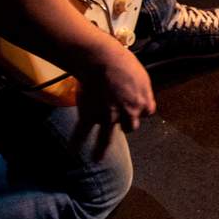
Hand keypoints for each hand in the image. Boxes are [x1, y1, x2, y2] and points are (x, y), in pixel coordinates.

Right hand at [73, 41, 155, 158]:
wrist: (102, 60)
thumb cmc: (122, 62)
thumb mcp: (141, 75)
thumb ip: (142, 88)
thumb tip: (141, 92)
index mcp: (143, 103)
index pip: (146, 112)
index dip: (139, 108)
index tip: (134, 105)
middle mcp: (127, 114)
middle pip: (131, 127)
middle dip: (125, 124)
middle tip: (119, 121)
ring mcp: (108, 117)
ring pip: (107, 138)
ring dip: (101, 149)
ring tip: (97, 158)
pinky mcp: (90, 115)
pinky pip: (83, 132)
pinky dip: (76, 141)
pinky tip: (73, 150)